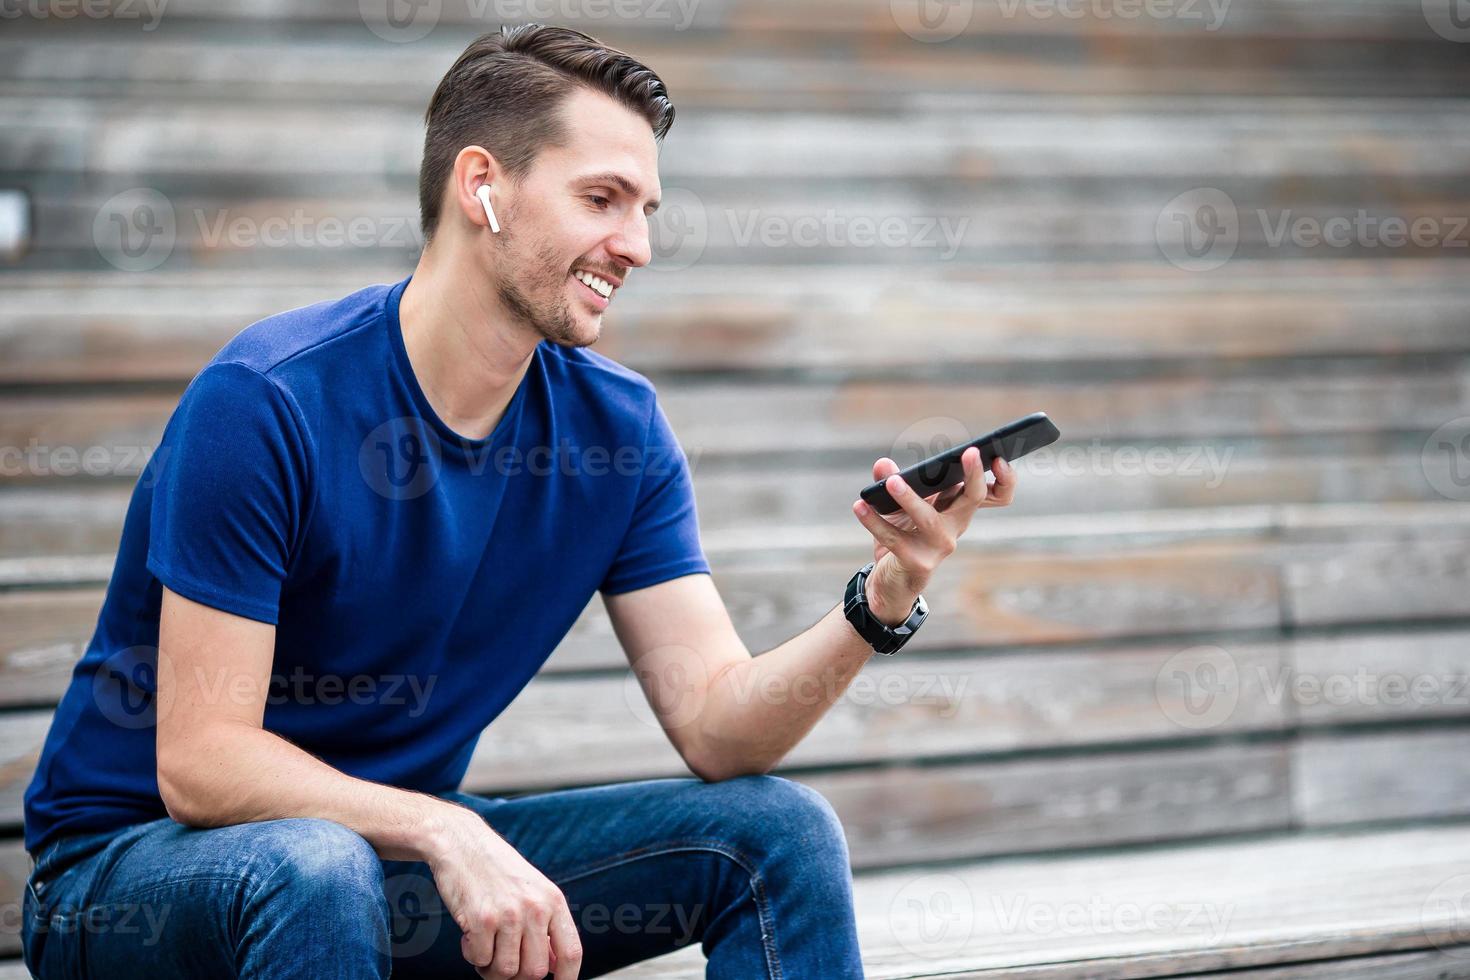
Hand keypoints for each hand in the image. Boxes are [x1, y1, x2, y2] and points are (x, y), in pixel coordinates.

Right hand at [429, 806, 582, 978]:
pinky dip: (472, 955)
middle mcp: (535, 908)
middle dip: (517, 975)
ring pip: (506, 972)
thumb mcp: (532, 891)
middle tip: (501, 958)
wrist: (462, 843)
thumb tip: (558, 965)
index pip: (571, 953)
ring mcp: (509, 914)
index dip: (567, 979)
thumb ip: (546, 926)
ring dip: (491, 967)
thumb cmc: (497, 871)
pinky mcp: (481, 920)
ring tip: (485, 943)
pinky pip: (480, 961)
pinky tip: (470, 933)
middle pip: (535, 972)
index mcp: (553, 901)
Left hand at [850, 448, 1017, 624]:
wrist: (893, 580)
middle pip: (975, 498)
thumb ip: (893, 480)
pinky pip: (894, 538)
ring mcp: (940, 545)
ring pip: (929, 518)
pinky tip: (860, 505)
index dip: (1006, 478)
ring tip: (891, 482)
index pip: (998, 494)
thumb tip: (883, 465)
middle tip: (969, 452)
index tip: (998, 455)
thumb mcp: (898, 505)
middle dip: (974, 474)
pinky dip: (874, 520)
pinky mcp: (917, 562)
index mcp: (959, 508)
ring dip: (909, 498)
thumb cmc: (904, 535)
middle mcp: (956, 526)